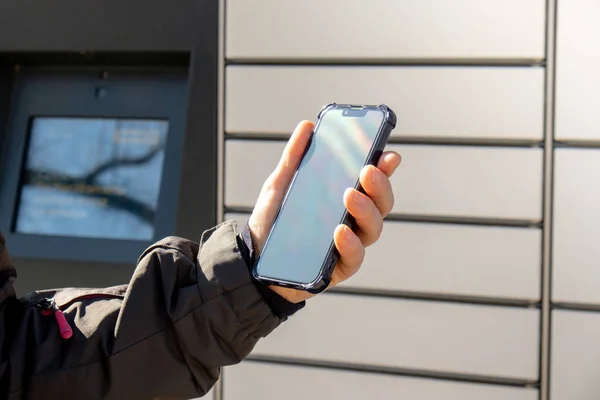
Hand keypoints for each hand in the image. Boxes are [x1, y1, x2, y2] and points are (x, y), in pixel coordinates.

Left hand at [248, 120, 401, 302]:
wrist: (254, 258)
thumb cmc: (274, 220)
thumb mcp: (281, 185)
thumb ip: (294, 158)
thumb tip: (308, 126)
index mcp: (346, 198)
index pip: (373, 182)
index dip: (385, 168)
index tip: (388, 154)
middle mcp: (354, 220)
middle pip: (381, 204)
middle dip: (379, 186)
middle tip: (366, 171)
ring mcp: (350, 244)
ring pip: (374, 228)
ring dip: (366, 210)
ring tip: (349, 195)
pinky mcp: (339, 268)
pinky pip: (354, 257)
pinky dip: (350, 243)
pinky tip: (340, 230)